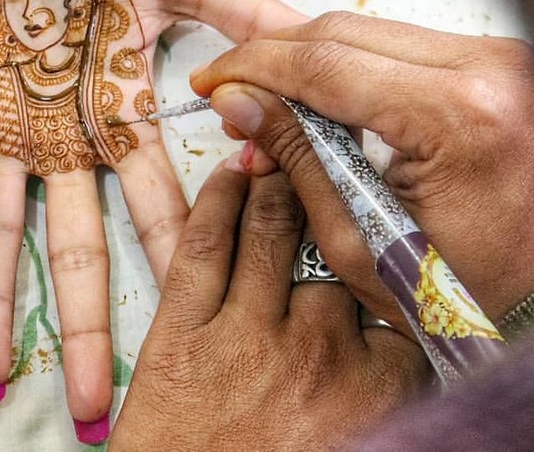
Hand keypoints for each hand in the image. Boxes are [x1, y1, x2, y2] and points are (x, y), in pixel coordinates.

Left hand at [0, 0, 297, 431]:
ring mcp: (3, 133)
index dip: (179, 266)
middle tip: (98, 406)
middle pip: (75, 247)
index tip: (205, 329)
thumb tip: (316, 35)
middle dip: (85, 324)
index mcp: (120, 119)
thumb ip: (239, 9)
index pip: (158, 207)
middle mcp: (62, 144)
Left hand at [110, 165, 426, 450]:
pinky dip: (218, 198)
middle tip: (324, 169)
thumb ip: (382, 384)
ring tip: (281, 151)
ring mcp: (247, 336)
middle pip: (335, 250)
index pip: (393, 293)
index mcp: (377, 387)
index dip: (378, 254)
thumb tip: (388, 327)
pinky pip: (204, 245)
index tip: (370, 225)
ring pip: (274, 229)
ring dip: (280, 181)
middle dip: (331, 210)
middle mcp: (319, 351)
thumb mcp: (359, 439)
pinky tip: (231, 171)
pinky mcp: (181, 334)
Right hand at [192, 13, 533, 330]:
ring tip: (268, 108)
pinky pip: (397, 46)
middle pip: (344, 32)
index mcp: (463, 115)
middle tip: (231, 93)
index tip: (213, 81)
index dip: (255, 68)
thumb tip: (238, 104)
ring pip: (368, 32)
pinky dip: (346, 68)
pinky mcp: (492, 64)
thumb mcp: (365, 242)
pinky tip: (316, 103)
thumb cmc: (472, 293)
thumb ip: (297, 161)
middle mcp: (489, 69)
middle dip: (273, 59)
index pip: (327, 64)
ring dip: (307, 63)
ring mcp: (497, 59)